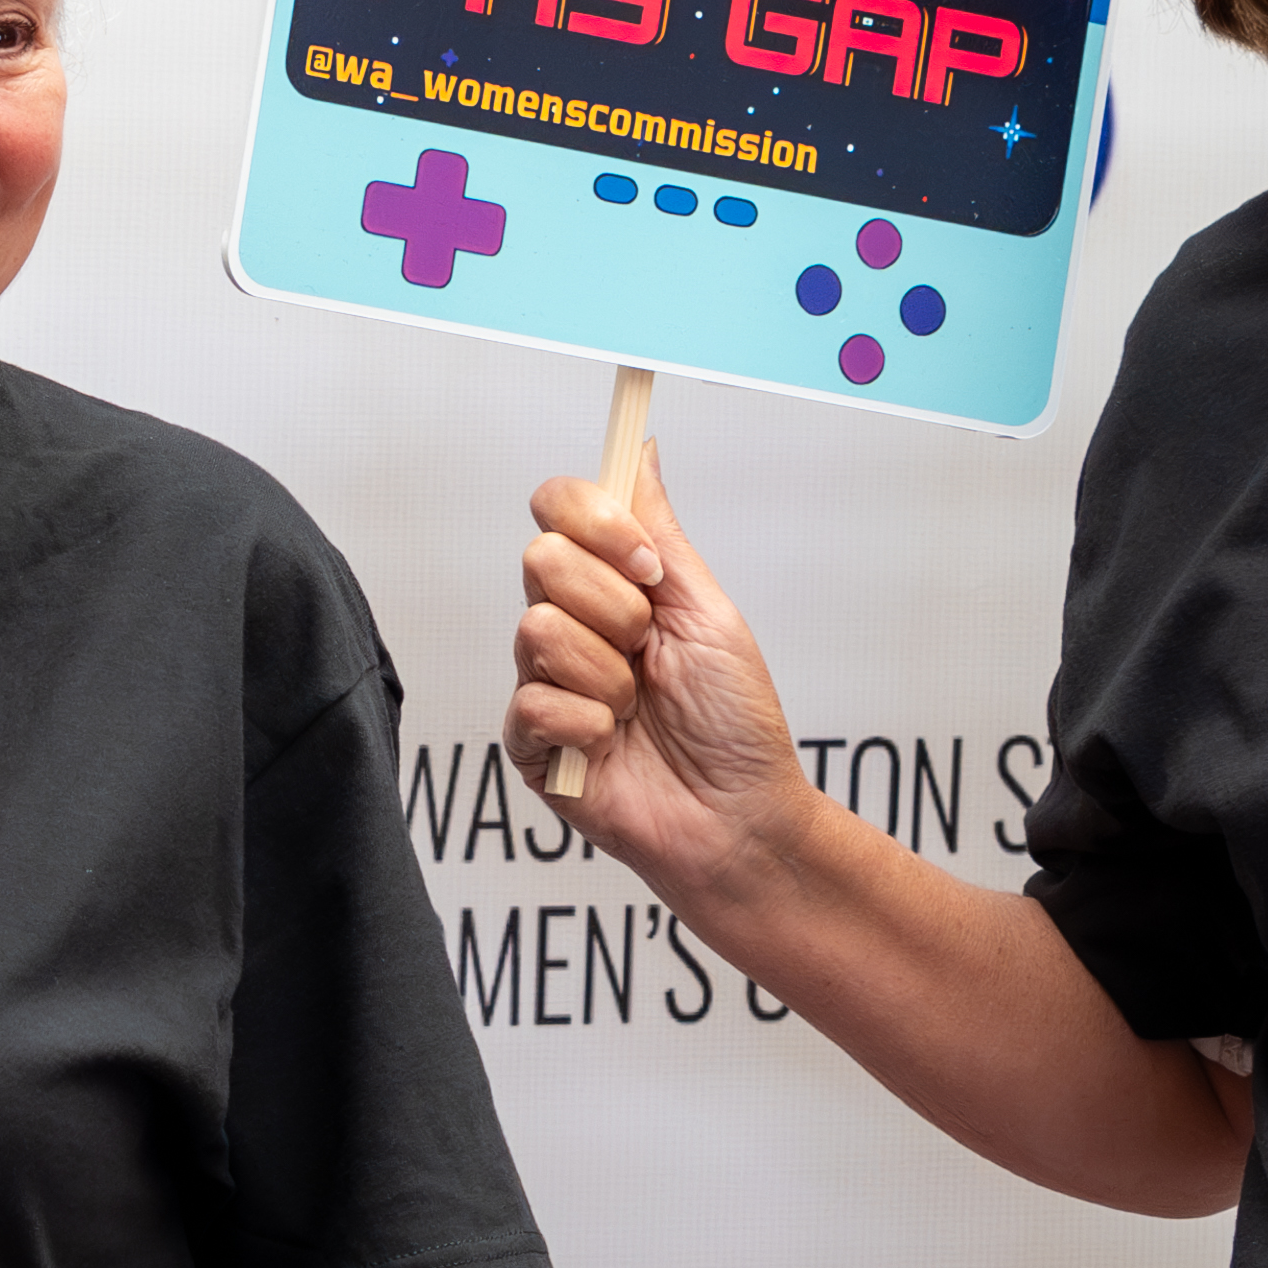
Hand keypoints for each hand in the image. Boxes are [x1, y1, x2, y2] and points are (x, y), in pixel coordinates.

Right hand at [511, 441, 805, 900]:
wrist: (738, 817)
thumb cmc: (734, 722)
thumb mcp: (707, 611)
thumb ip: (661, 532)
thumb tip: (639, 451)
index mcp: (611, 584)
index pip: (558, 508)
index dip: (596, 523)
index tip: (648, 565)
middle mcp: (570, 623)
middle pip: (541, 558)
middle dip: (615, 605)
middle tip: (651, 649)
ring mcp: (544, 680)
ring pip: (537, 628)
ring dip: (608, 673)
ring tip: (637, 707)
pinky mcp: (529, 741)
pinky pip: (534, 701)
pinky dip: (590, 723)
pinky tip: (611, 744)